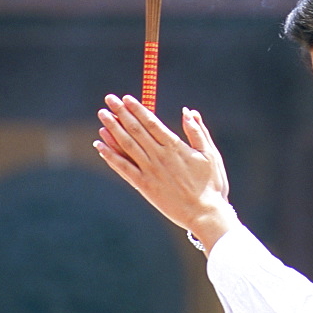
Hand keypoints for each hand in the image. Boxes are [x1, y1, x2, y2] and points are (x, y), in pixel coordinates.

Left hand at [94, 94, 235, 252]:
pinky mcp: (143, 186)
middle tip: (109, 99)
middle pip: (135, 130)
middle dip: (121, 113)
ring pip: (126, 146)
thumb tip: (188, 111)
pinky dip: (110, 156)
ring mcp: (149, 171)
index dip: (138, 109)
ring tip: (103, 115)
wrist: (204, 214)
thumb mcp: (210, 154)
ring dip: (113, 129)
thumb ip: (197, 132)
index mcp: (175, 147)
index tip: (127, 98)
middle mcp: (159, 157)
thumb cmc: (212, 184)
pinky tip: (100, 145)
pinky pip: (123, 168)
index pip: (151, 122)